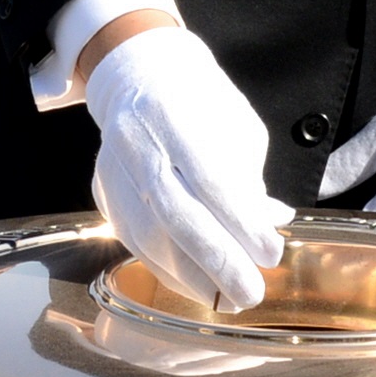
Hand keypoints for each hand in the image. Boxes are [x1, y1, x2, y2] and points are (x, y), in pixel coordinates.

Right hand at [84, 21, 290, 312]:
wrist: (140, 77)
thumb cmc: (200, 103)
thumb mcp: (236, 126)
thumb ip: (249, 178)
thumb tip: (271, 226)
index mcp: (173, 113)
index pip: (209, 176)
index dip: (242, 221)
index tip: (271, 253)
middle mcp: (135, 141)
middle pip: (174, 212)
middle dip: (218, 260)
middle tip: (251, 293)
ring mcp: (113, 170)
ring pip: (149, 236)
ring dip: (193, 276)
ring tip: (230, 299)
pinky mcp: (104, 194)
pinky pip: (135, 243)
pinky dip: (169, 271)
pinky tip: (198, 286)